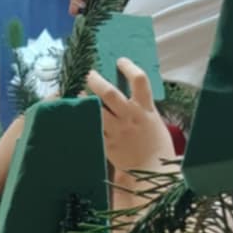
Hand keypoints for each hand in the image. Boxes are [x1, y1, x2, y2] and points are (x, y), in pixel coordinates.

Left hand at [85, 61, 175, 202]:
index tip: (120, 61)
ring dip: (84, 99)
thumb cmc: (157, 147)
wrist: (154, 171)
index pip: (139, 80)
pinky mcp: (108, 144)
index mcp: (145, 109)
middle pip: (110, 93)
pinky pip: (93, 128)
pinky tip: (75, 115)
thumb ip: (142, 108)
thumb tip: (132, 94)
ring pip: (97, 110)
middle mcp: (130, 116)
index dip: (129, 67)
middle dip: (96, 81)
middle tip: (87, 74)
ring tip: (76, 92)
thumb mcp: (154, 122)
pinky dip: (83, 120)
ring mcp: (117, 130)